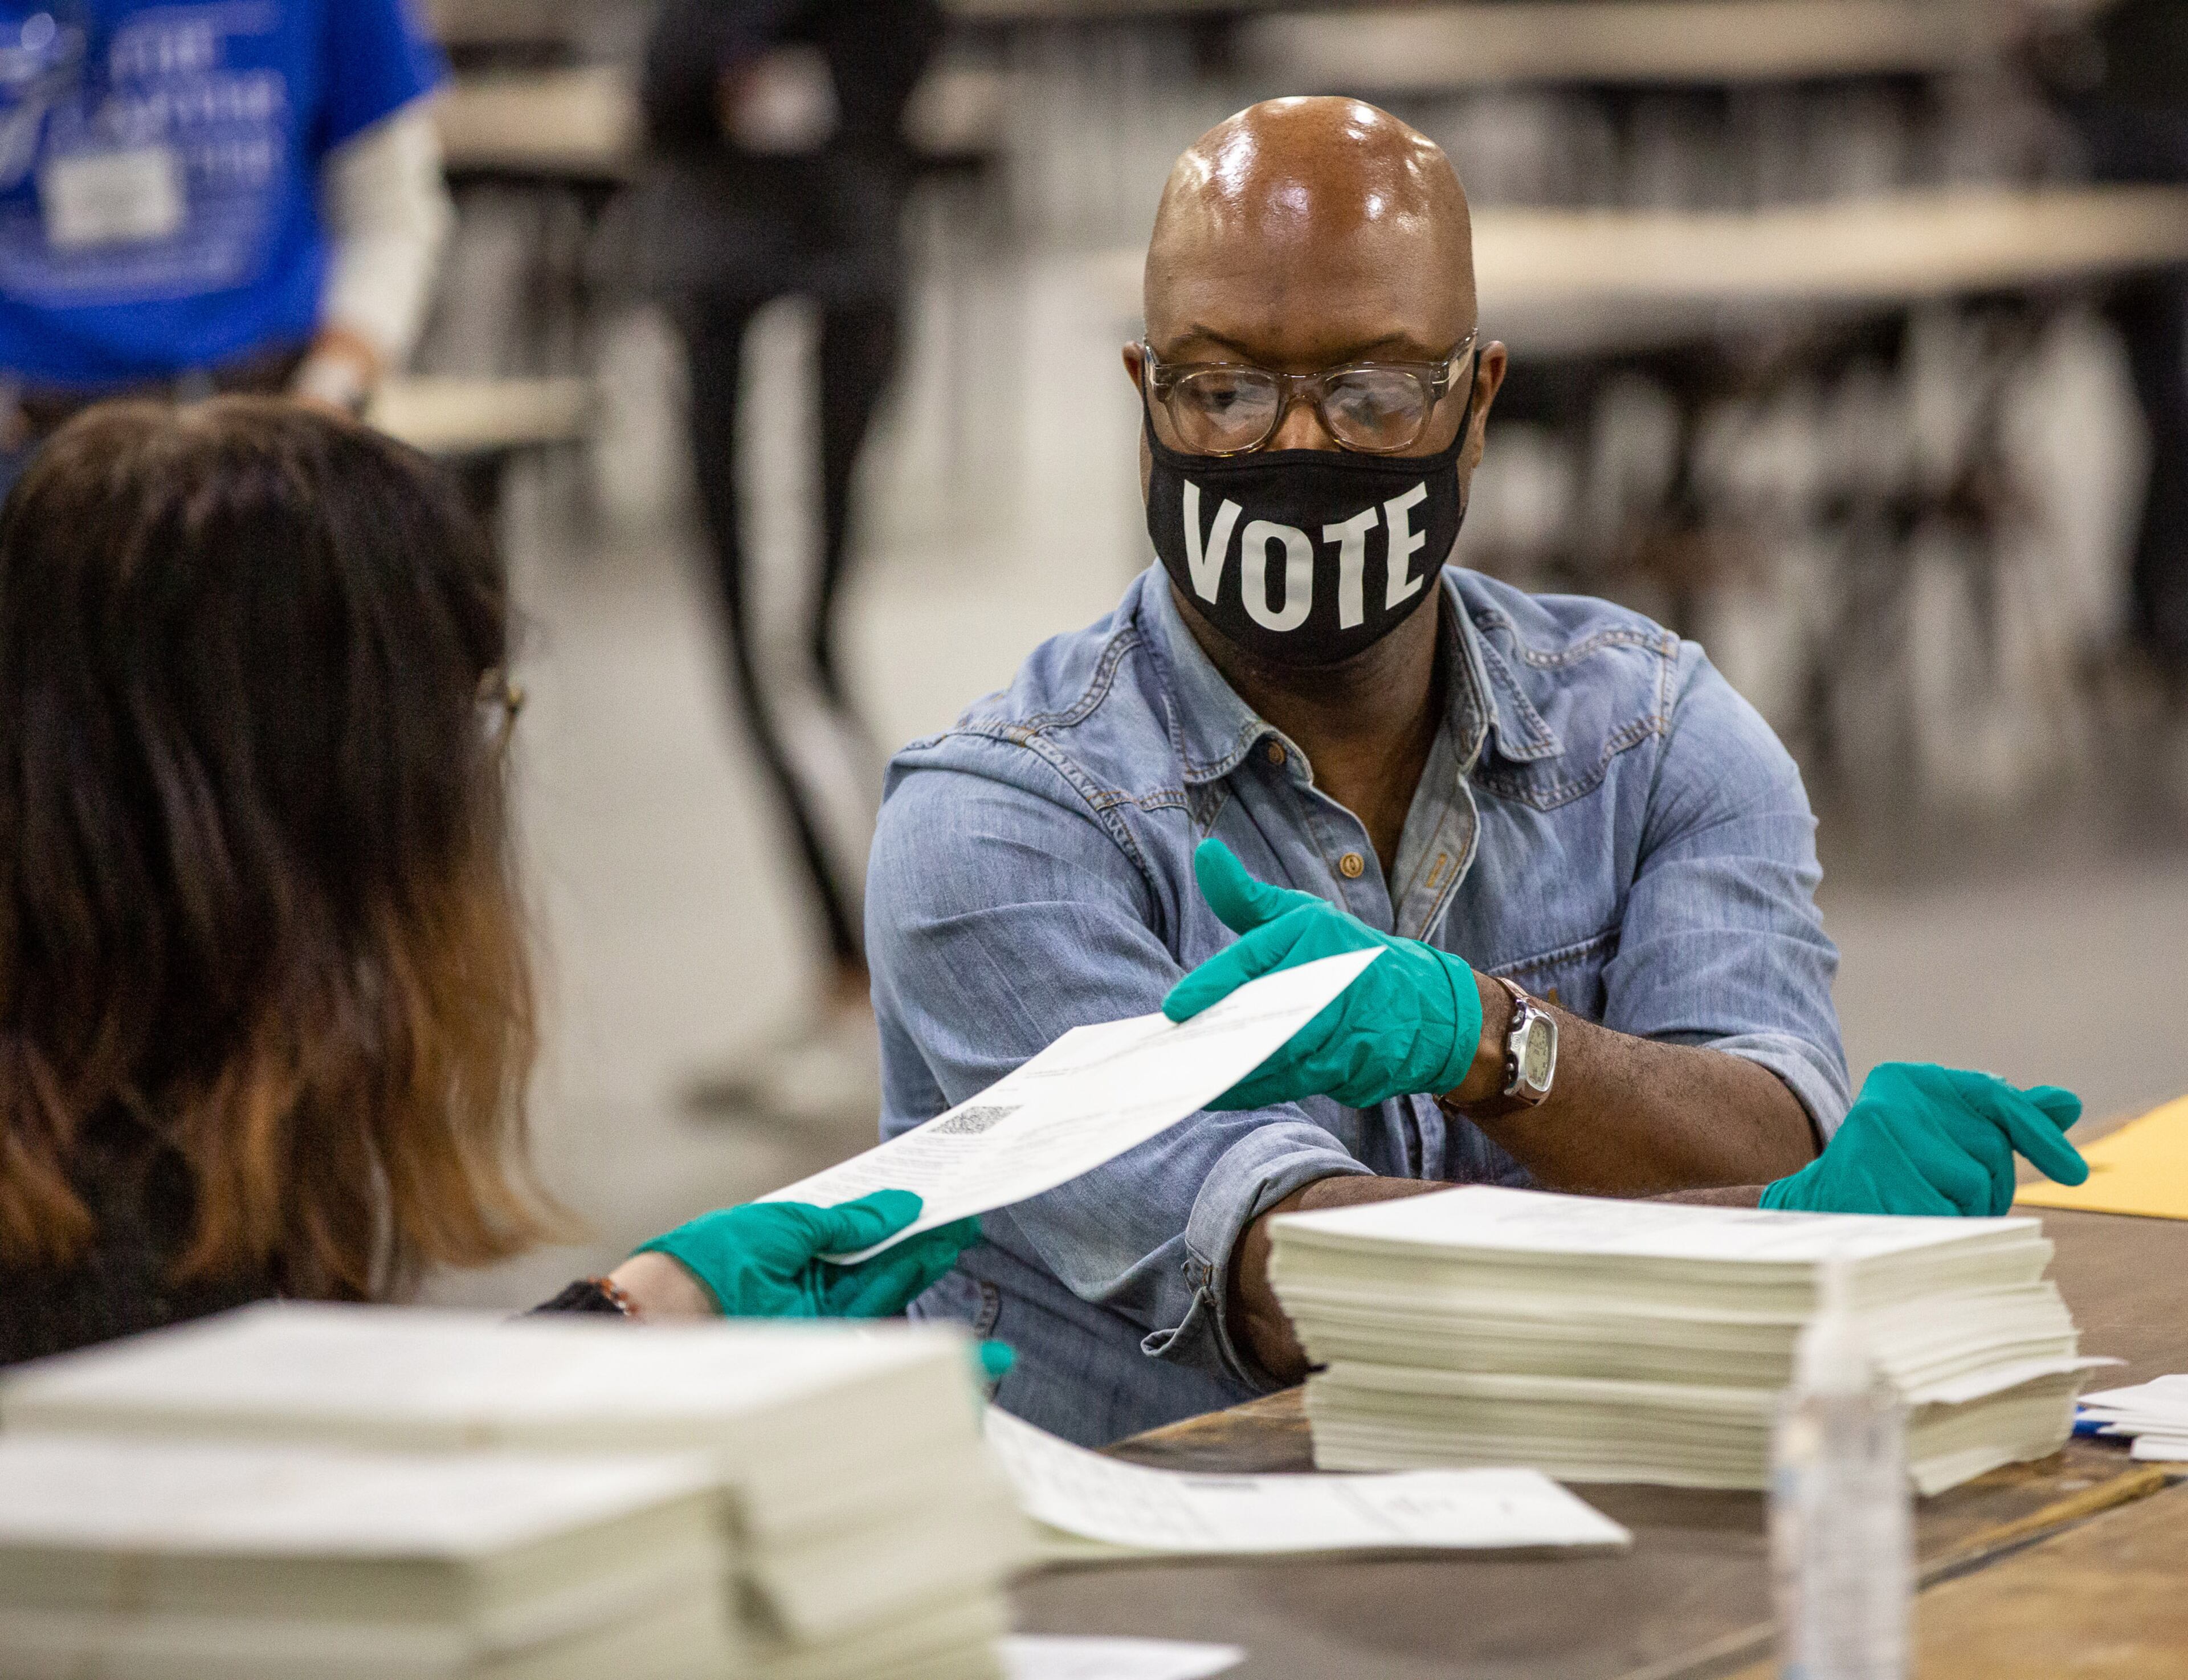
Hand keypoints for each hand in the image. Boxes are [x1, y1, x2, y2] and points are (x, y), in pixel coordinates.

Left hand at [632, 1190, 980, 1317]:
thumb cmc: (719, 1255)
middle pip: (877, 1252)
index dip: (892, 1208)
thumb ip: (848, 1219)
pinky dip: (908, 1286)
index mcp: (795, 1238)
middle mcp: (812, 1272)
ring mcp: (821, 1305)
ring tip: (956, 1231)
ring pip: (884, 1279)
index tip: (928, 1192)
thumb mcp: (789, 1222)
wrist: (678, 1312)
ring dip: (922, 1257)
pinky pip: (878, 1307)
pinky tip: (933, 1260)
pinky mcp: (829, 1332)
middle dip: (918, 1233)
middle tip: (959, 1212)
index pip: (854, 1222)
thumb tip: (902, 1204)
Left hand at [1161, 838, 1482, 1109]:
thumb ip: (1245, 896)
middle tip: (1173, 1050)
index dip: (1215, 984)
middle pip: (1266, 1015)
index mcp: (1315, 934)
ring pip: (1277, 1057)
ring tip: (1184, 1077)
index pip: (1256, 958)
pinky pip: (1290, 1084)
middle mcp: (1332, 980)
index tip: (1176, 1007)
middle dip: (1219, 1035)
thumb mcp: (1297, 915)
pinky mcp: (1348, 1067)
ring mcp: (1344, 1029)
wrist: (1419, 1002)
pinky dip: (1253, 1090)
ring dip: (1231, 1071)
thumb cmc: (1340, 951)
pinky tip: (1218, 1093)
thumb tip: (1205, 852)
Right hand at [1761, 1063, 2086, 1216]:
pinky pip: (1946, 1216)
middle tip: (1942, 1196)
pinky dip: (1940, 1231)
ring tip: (1918, 1208)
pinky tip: (1908, 1224)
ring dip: (1961, 1212)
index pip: (1995, 1099)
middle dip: (1987, 1187)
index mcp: (1908, 1080)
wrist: (1808, 1211)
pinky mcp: (1871, 1180)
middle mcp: (1891, 1100)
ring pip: (1972, 1188)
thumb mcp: (1941, 1136)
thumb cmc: (1889, 1175)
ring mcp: (1877, 1137)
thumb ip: (2001, 1120)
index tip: (2076, 1174)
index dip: (2039, 1135)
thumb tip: (2068, 1103)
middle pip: (1990, 1150)